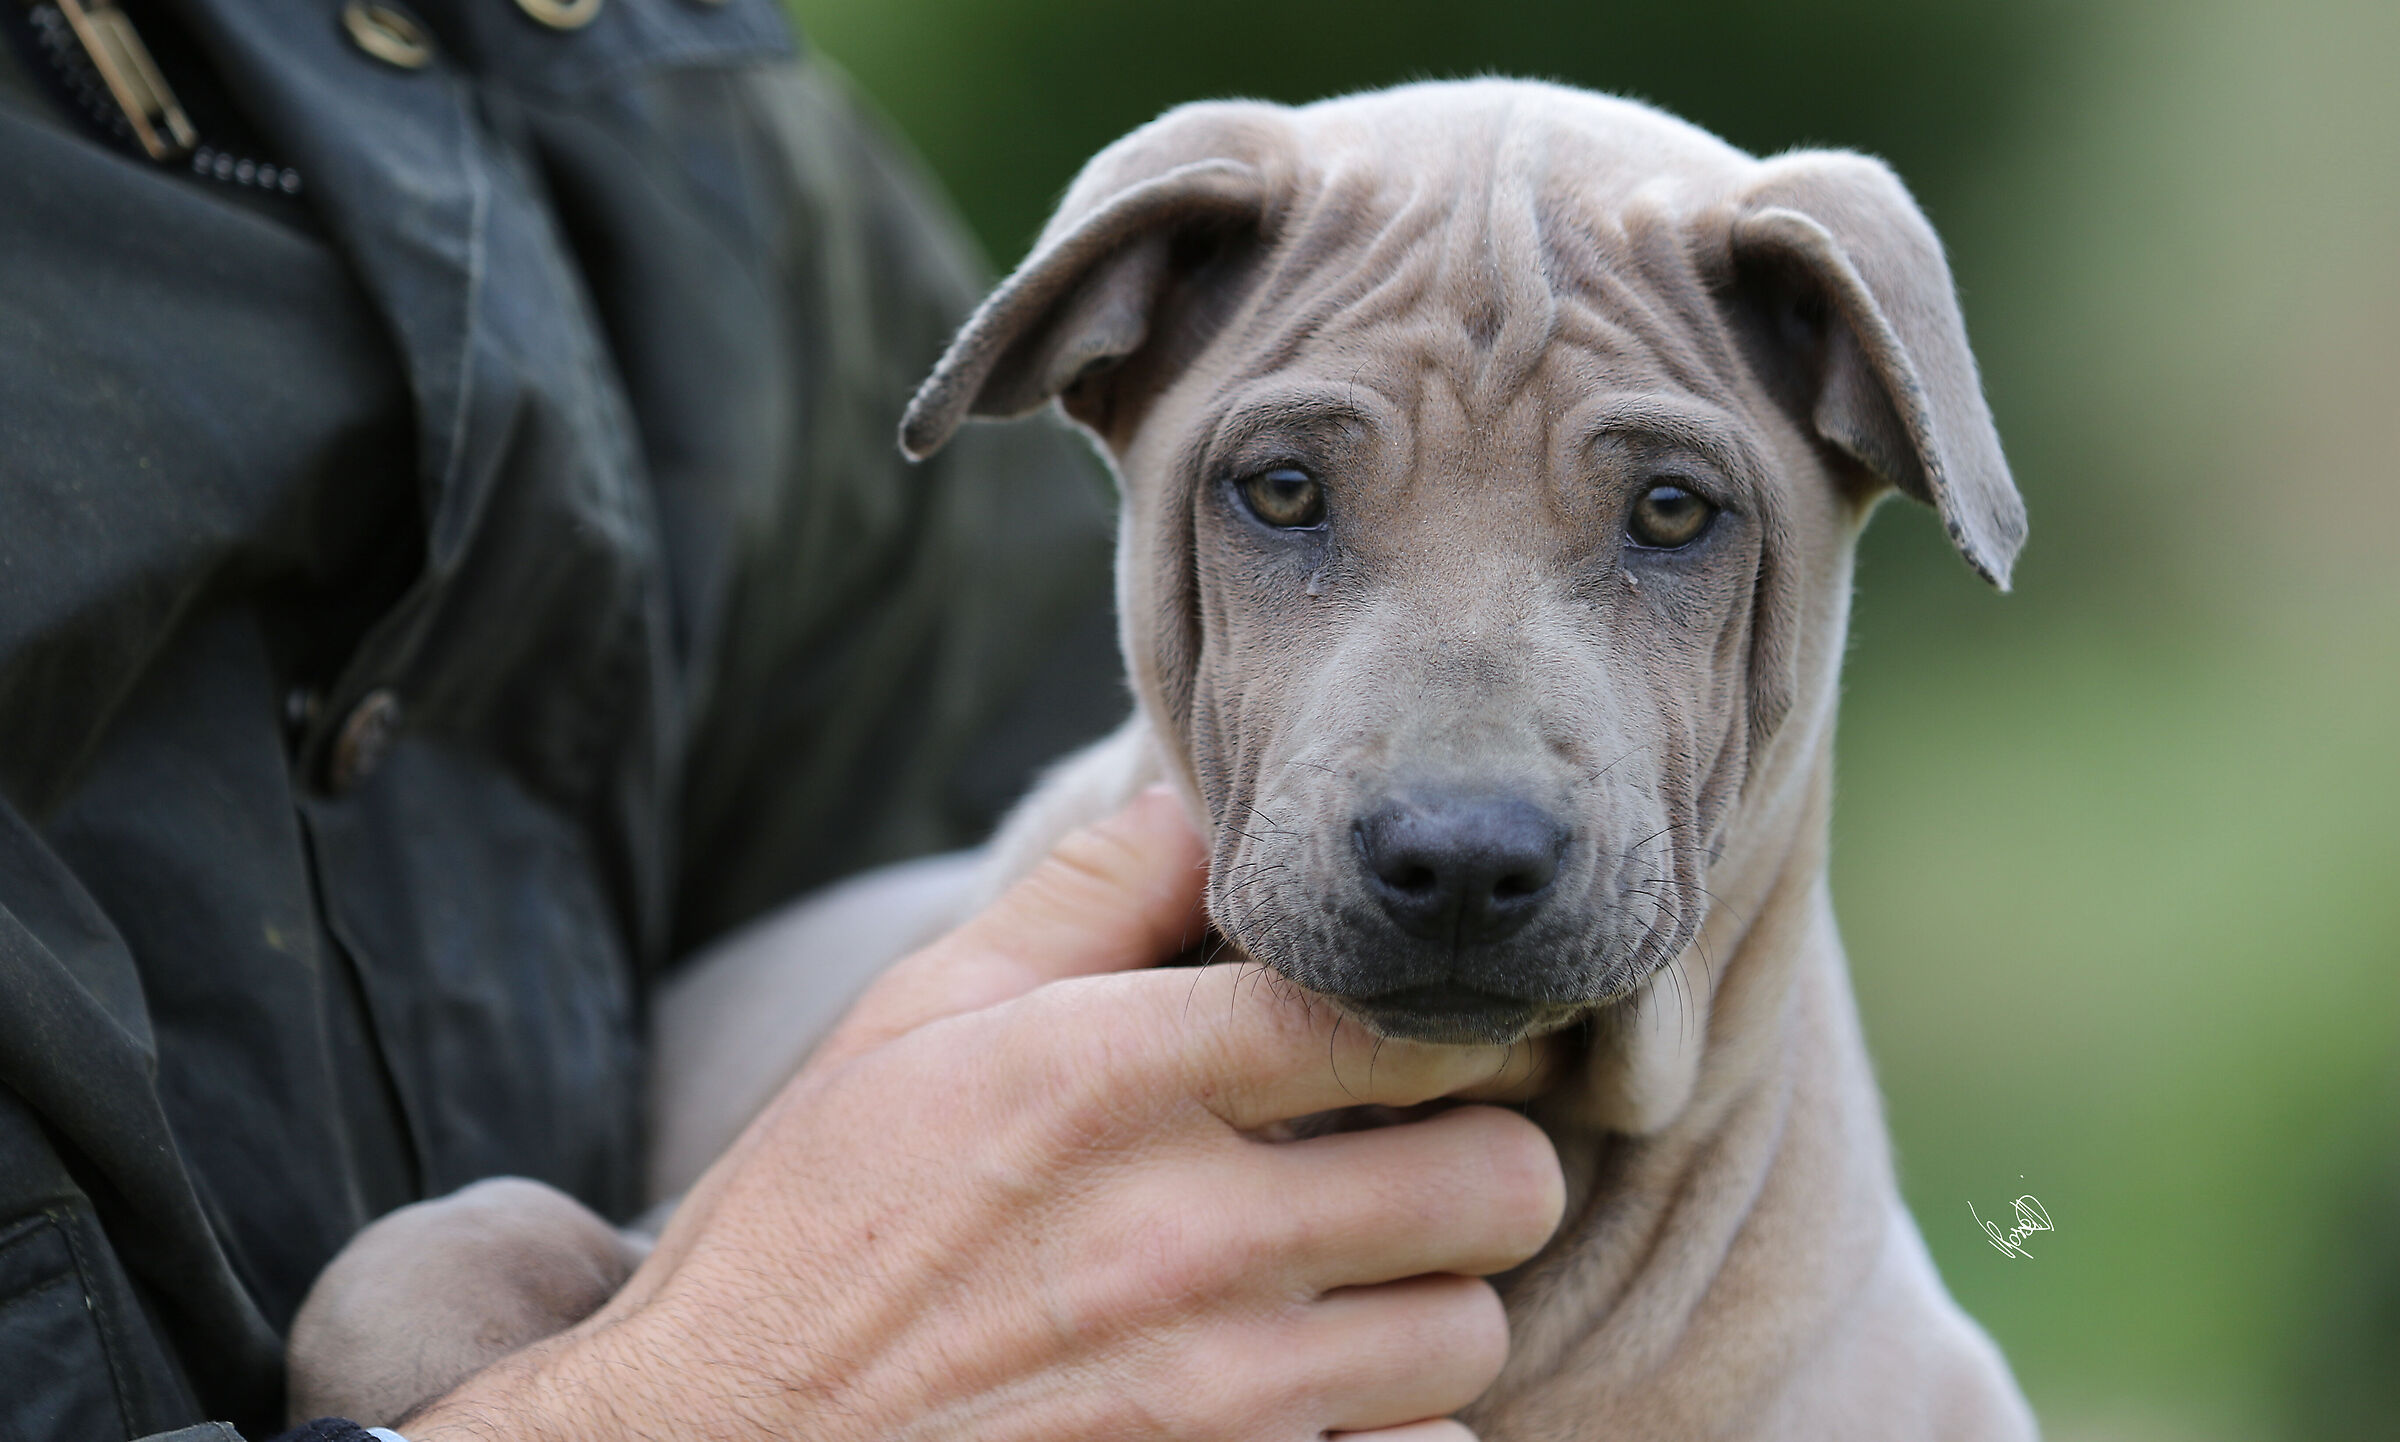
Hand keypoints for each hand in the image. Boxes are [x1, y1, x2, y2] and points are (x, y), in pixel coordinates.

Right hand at [404, 788, 1564, 1441]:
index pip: (1397, 1017)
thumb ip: (1079, 905)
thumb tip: (1192, 806)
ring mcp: (1220, 1400)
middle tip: (1414, 1169)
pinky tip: (1307, 1406)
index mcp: (1116, 1081)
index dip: (1449, 1023)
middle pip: (1500, 1181)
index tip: (1422, 1042)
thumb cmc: (809, 1236)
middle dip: (1477, 1167)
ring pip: (1470, 1335)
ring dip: (1427, 1312)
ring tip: (1344, 1294)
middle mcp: (1191, 1238)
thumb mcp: (909, 1026)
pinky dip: (1385, 1438)